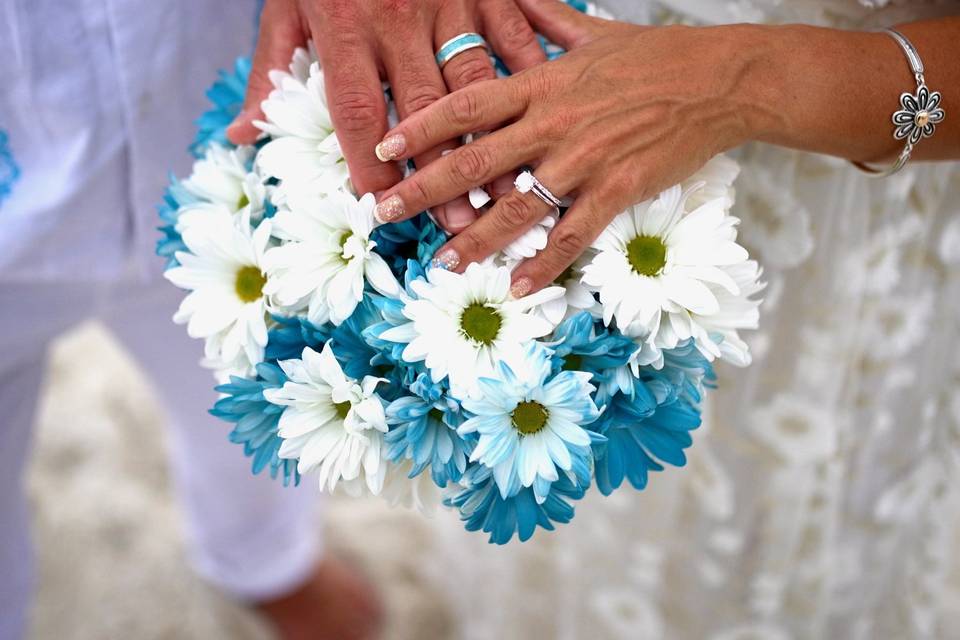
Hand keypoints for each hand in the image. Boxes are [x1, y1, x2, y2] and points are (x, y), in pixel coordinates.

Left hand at [227, 0, 548, 232]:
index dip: (371, 167)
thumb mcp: (284, 4)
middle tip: (457, 223)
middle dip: (442, 173)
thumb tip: (243, 134)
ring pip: (475, 83)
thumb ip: (269, 69)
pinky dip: (528, 82)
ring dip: (492, 140)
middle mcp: (401, 20)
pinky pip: (514, 37)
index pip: (358, 113)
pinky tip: (541, 123)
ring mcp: (451, 3)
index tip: (383, 209)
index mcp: (346, 27)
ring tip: (505, 191)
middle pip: (425, 111)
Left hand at [371, 0, 766, 293]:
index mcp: (542, 83)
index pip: (464, 105)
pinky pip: (571, 235)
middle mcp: (553, 123)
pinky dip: (543, 265)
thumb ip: (544, 20)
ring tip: (442, 262)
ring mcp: (584, 160)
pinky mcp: (617, 191)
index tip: (382, 148)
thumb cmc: (655, 56)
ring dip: (473, 239)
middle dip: (423, 189)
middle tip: (385, 212)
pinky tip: (518, 287)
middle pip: (473, 161)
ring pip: (514, 207)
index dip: (418, 127)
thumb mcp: (592, 31)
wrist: (719, 81)